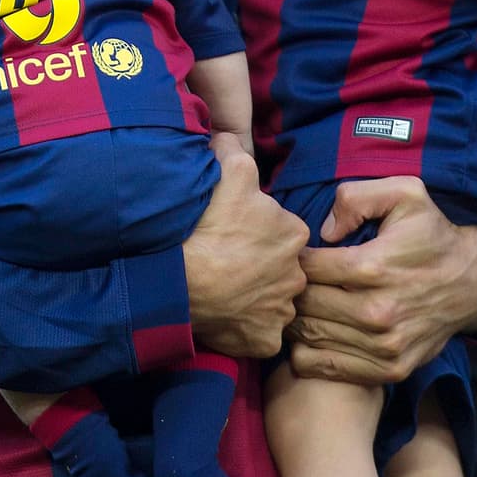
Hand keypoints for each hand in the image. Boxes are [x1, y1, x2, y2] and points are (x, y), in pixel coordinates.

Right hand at [183, 135, 308, 357]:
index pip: (282, 229)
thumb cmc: (207, 223)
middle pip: (281, 265)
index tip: (236, 231)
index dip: (258, 229)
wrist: (180, 278)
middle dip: (262, 263)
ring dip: (255, 295)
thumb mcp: (227, 169)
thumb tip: (231, 136)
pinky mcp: (264, 340)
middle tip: (230, 259)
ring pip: (273, 299)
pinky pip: (260, 333)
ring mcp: (281, 311)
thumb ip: (235, 147)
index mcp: (293, 233)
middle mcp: (296, 275)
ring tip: (226, 286)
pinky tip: (227, 313)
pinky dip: (246, 326)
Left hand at [286, 176, 476, 384]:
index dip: (295, 259)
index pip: (308, 268)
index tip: (296, 255)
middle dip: (292, 290)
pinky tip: (312, 333)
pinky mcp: (392, 369)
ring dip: (297, 321)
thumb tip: (325, 231)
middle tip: (289, 281)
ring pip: (312, 337)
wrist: (474, 280)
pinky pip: (329, 368)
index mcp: (373, 267)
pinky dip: (310, 353)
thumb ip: (356, 197)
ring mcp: (385, 345)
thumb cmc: (432, 232)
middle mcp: (377, 311)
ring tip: (297, 304)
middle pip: (306, 305)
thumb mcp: (404, 192)